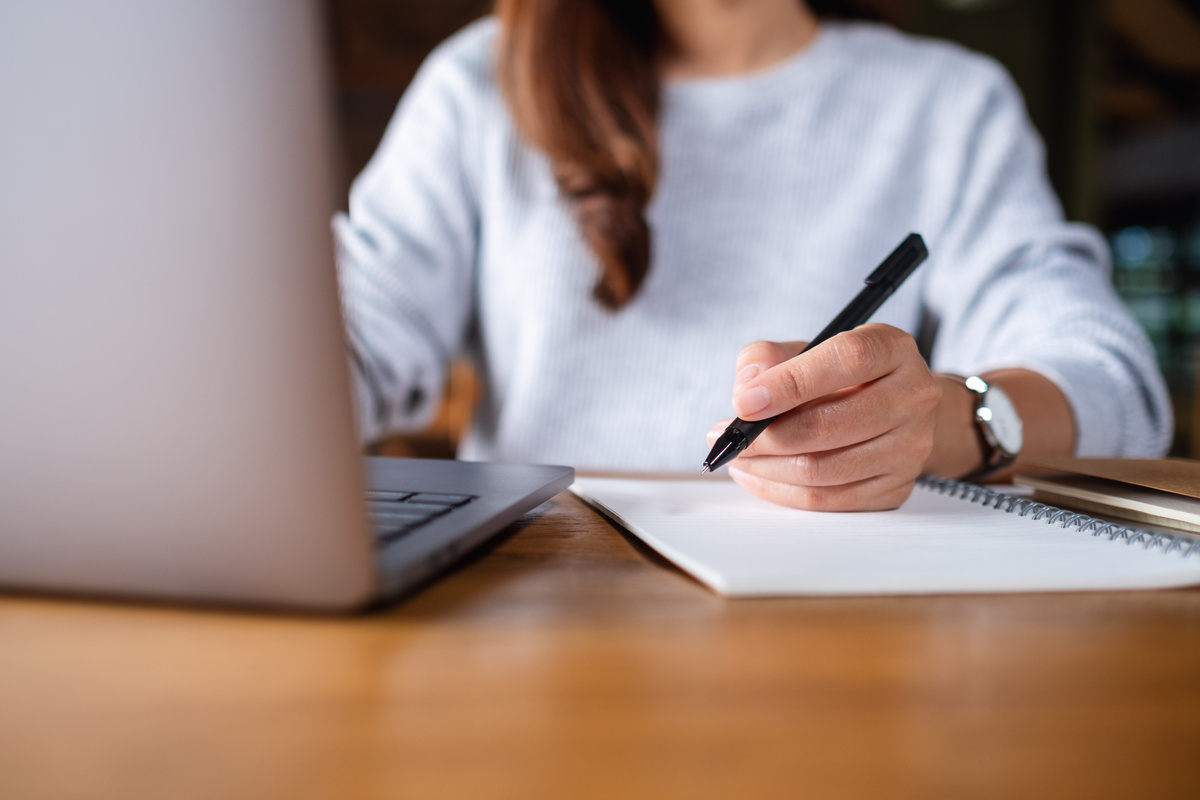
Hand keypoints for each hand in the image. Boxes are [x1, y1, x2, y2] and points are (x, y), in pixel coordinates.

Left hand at [708, 324, 942, 510]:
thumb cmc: (840, 376)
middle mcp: (912, 397)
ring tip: (738, 456)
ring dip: (766, 467)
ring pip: (822, 470)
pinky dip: (780, 491)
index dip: (789, 382)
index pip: (846, 360)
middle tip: (728, 437)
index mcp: (891, 348)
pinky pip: (827, 500)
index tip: (743, 402)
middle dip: (765, 436)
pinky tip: (758, 475)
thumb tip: (746, 390)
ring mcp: (909, 447)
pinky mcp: (895, 487)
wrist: (896, 409)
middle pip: (828, 425)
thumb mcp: (806, 348)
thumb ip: (767, 357)